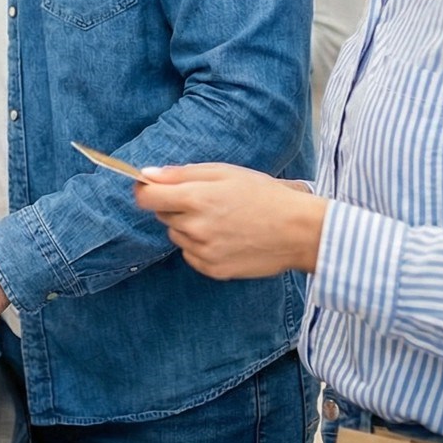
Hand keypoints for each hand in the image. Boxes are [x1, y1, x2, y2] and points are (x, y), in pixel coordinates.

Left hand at [135, 163, 326, 279]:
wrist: (297, 231)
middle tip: (207, 201)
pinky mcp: (212, 270)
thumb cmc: (263, 195)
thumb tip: (146, 175)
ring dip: (189, 227)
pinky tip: (226, 237)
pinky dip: (201, 246)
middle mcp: (194, 228)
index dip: (146, 190)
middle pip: (163, 215)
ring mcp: (203, 252)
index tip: (154, 188)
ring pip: (177, 235)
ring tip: (221, 220)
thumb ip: (182, 174)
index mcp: (196, 198)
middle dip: (176, 206)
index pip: (145, 198)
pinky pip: (191, 255)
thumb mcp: (224, 173)